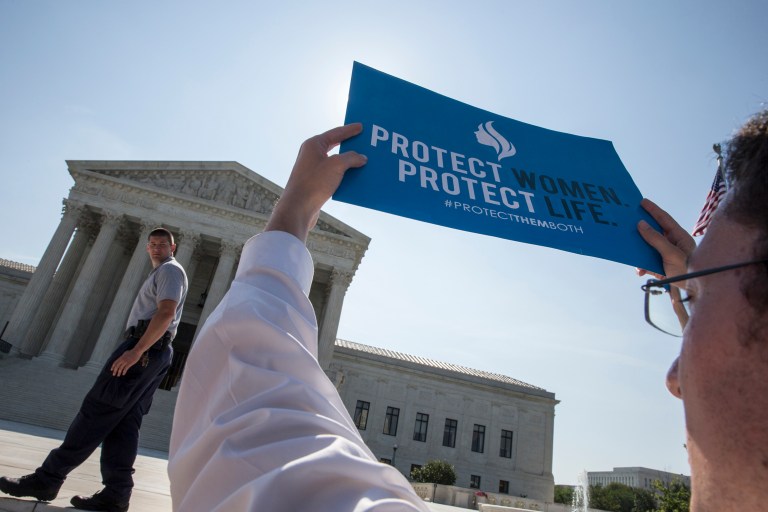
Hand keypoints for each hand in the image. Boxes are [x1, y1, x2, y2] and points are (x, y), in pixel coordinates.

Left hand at [111, 348, 140, 376]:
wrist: (137, 351)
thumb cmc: (132, 352)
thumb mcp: (126, 353)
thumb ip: (122, 356)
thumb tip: (121, 357)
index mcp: (121, 357)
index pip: (115, 362)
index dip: (113, 366)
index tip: (111, 370)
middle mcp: (122, 359)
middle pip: (117, 366)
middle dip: (115, 371)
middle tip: (114, 374)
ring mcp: (126, 361)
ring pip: (120, 368)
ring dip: (119, 372)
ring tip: (118, 375)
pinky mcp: (129, 363)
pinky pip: (125, 368)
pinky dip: (124, 371)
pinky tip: (123, 374)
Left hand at [266, 123, 366, 241]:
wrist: (298, 208)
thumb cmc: (314, 183)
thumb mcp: (337, 166)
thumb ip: (351, 158)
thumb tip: (361, 158)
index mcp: (313, 145)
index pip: (335, 133)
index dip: (349, 130)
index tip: (361, 126)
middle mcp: (310, 154)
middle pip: (334, 145)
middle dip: (349, 145)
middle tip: (362, 141)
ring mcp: (311, 169)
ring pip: (334, 161)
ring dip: (347, 162)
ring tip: (361, 160)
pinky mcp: (314, 182)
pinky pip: (332, 174)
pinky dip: (343, 174)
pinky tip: (353, 177)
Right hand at [636, 198, 695, 283]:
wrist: (694, 291)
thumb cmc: (687, 270)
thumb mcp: (671, 254)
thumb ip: (656, 239)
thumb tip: (641, 224)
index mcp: (679, 236)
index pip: (664, 219)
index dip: (653, 209)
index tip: (642, 201)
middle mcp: (673, 243)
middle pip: (654, 232)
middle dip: (641, 229)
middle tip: (629, 222)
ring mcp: (667, 255)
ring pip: (648, 248)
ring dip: (639, 251)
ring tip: (631, 251)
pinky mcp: (662, 266)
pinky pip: (648, 262)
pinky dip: (642, 266)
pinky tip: (640, 271)